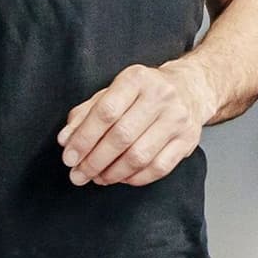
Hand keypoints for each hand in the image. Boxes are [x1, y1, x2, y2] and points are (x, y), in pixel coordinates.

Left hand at [59, 62, 210, 188]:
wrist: (191, 88)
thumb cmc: (144, 92)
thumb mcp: (113, 91)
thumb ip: (86, 113)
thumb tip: (66, 139)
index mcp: (137, 79)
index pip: (105, 112)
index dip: (84, 138)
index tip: (69, 157)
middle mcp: (160, 96)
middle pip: (121, 137)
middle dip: (94, 161)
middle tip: (78, 174)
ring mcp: (177, 119)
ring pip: (140, 156)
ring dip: (113, 173)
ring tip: (98, 177)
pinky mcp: (188, 140)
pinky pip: (158, 168)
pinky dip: (135, 178)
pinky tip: (122, 177)